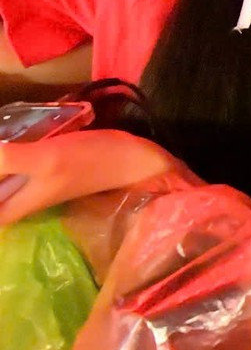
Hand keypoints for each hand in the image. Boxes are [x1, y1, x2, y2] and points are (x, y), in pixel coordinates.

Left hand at [0, 131, 186, 224]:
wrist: (137, 161)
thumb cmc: (93, 161)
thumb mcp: (47, 158)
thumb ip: (9, 158)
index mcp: (20, 202)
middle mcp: (26, 198)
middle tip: (0, 159)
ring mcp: (40, 185)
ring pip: (6, 187)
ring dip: (3, 170)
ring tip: (4, 153)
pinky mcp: (53, 172)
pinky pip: (19, 173)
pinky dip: (9, 164)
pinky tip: (11, 147)